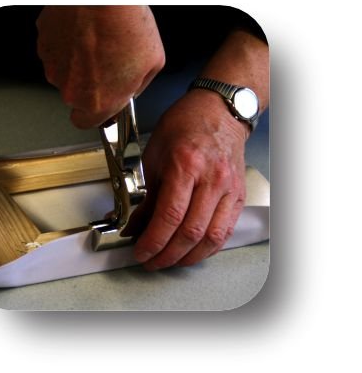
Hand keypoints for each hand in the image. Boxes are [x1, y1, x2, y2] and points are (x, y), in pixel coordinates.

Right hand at [36, 6, 164, 127]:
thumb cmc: (127, 24)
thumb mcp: (152, 64)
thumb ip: (137, 87)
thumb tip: (131, 87)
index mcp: (97, 101)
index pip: (84, 123)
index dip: (93, 114)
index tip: (100, 104)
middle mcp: (71, 89)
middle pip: (76, 96)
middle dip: (89, 84)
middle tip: (107, 63)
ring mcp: (54, 66)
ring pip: (65, 73)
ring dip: (78, 63)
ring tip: (97, 42)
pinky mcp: (44, 43)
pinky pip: (57, 51)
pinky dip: (68, 45)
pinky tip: (85, 32)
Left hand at [128, 90, 248, 269]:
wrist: (218, 111)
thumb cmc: (185, 125)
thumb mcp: (154, 157)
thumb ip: (146, 197)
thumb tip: (135, 226)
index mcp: (186, 165)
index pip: (169, 217)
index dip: (152, 242)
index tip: (140, 252)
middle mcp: (211, 179)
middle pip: (190, 233)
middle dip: (167, 255)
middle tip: (151, 261)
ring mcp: (228, 189)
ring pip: (211, 238)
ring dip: (188, 257)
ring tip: (170, 261)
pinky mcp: (238, 196)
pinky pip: (225, 231)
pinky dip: (208, 247)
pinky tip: (193, 251)